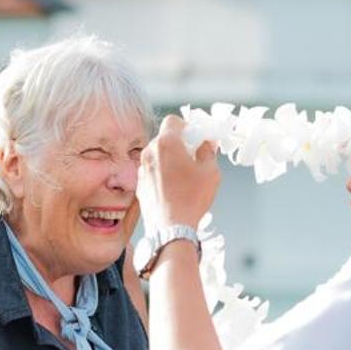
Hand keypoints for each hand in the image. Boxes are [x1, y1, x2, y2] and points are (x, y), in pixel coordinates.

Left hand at [138, 114, 221, 238]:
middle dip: (179, 144)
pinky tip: (174, 189)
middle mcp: (149, 153)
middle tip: (193, 156)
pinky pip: (152, 172)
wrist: (171, 228)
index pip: (173, 121)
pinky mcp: (140, 185)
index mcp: (166, 144)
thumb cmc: (191, 199)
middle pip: (164, 138)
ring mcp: (142, 170)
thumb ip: (209, 151)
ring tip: (184, 176)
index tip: (195, 137)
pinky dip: (162, 175)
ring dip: (170, 160)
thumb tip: (206, 144)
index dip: (187, 126)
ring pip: (157, 156)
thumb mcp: (210, 171)